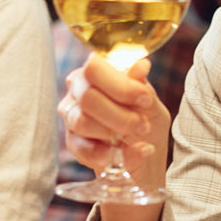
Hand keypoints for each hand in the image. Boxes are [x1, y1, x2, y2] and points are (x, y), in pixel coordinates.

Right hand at [59, 55, 170, 187]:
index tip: (145, 99)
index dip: (120, 86)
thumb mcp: (149, 100)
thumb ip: (141, 84)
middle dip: (121, 115)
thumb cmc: (145, 116)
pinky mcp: (72, 142)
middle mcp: (77, 90)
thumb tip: (141, 66)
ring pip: (82, 122)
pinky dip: (112, 154)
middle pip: (87, 97)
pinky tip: (131, 152)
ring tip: (138, 136)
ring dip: (115, 132)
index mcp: (95, 71)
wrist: (144, 147)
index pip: (94, 69)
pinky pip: (85, 149)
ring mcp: (71, 116)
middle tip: (143, 124)